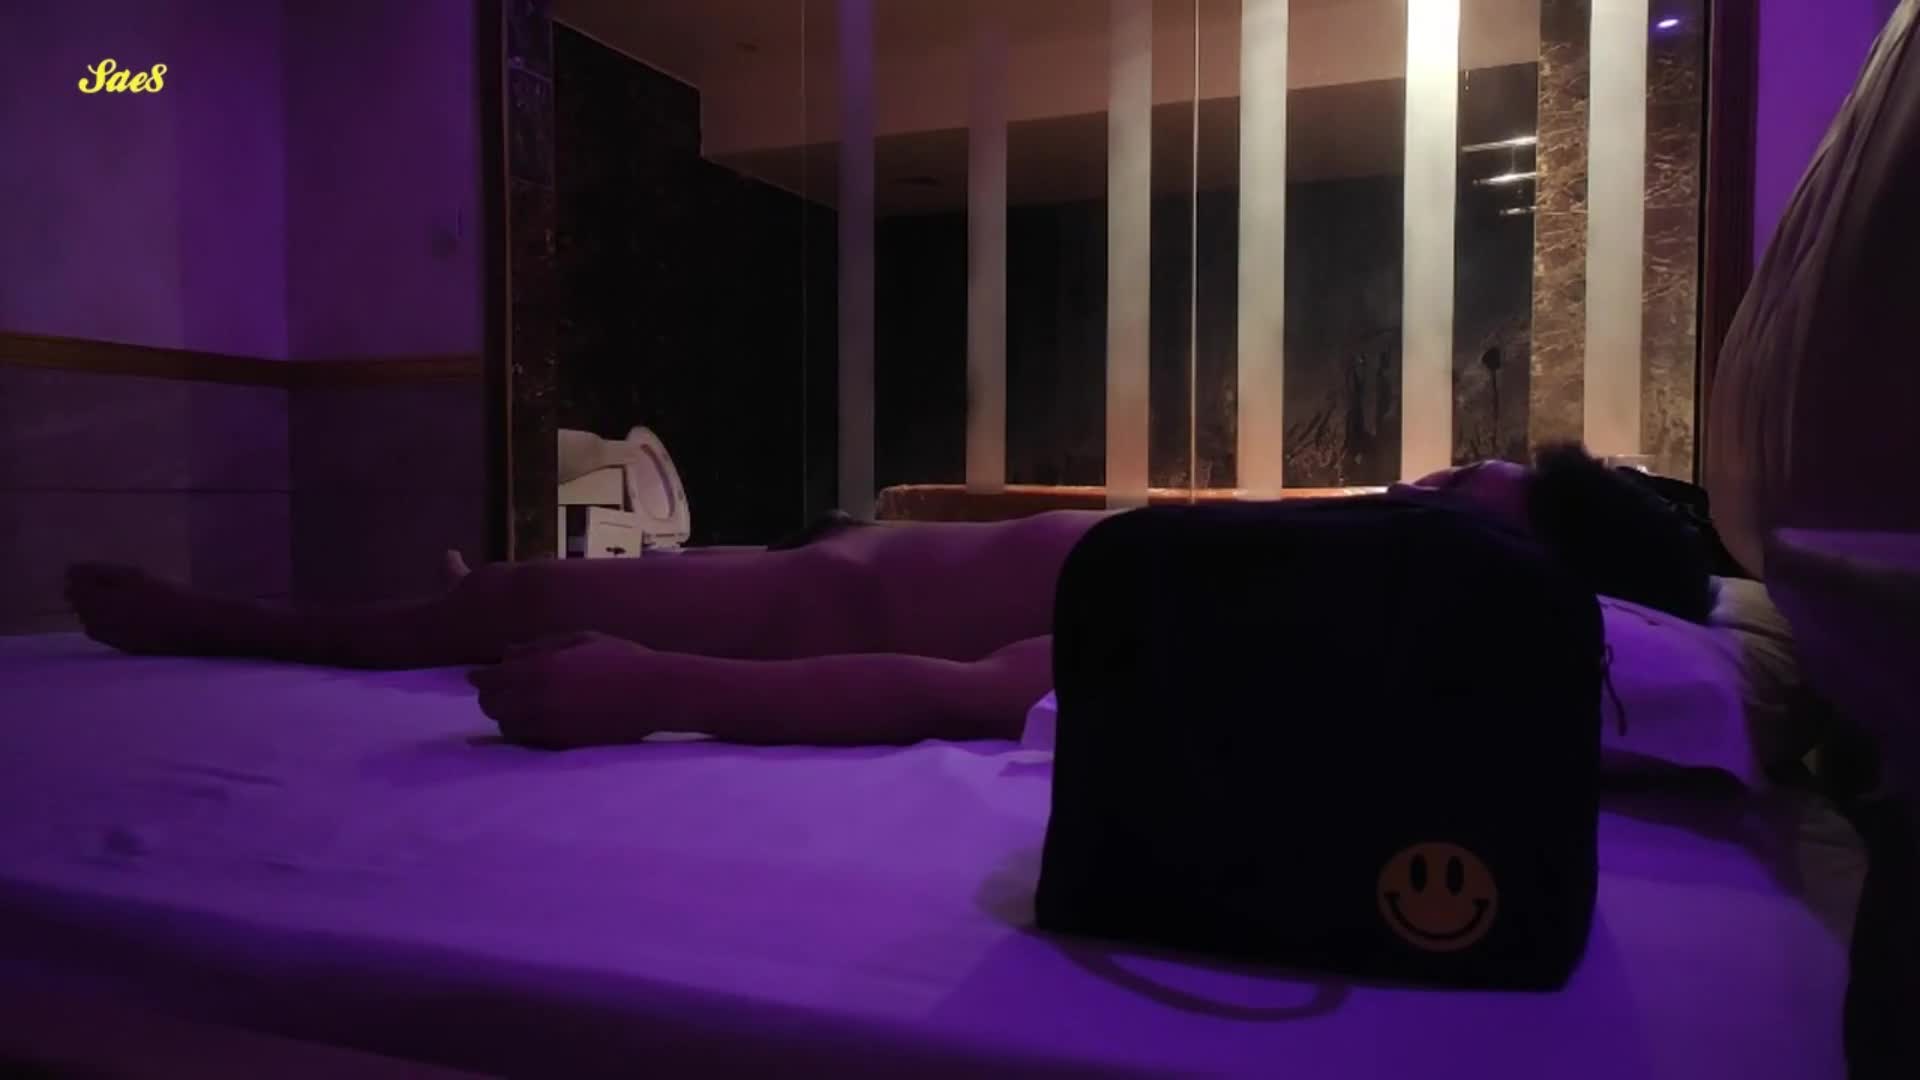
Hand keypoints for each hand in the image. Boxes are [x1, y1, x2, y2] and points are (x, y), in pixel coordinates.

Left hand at [468, 631, 663, 748]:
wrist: (656, 692)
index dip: (480, 678)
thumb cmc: (621, 657)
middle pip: (491, 706)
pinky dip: (527, 732)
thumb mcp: (580, 639)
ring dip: (509, 716)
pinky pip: (529, 742)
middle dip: (492, 697)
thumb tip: (506, 654)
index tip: (478, 677)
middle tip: (502, 691)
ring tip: (523, 707)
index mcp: (539, 668)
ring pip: (507, 727)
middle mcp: (536, 700)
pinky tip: (541, 721)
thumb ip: (539, 646)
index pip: (489, 680)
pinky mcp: (562, 744)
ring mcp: (549, 726)